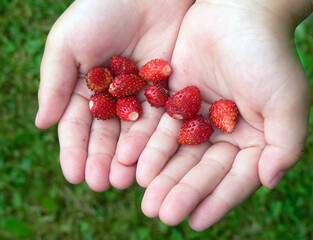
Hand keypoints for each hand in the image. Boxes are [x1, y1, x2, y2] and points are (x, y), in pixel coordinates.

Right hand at [36, 0, 192, 190]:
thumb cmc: (101, 10)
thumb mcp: (68, 43)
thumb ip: (55, 83)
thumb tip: (41, 124)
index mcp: (86, 87)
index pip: (78, 125)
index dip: (75, 150)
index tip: (74, 175)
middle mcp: (114, 97)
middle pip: (107, 135)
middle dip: (101, 160)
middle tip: (99, 184)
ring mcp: (142, 96)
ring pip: (133, 133)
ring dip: (127, 158)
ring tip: (123, 180)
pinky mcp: (167, 91)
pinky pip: (160, 119)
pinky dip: (154, 141)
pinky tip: (148, 161)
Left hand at [138, 0, 310, 230]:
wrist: (237, 12)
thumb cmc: (267, 55)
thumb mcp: (286, 101)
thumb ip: (285, 144)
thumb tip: (268, 181)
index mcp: (251, 139)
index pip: (233, 179)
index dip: (215, 201)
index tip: (195, 223)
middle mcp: (222, 133)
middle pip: (199, 169)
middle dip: (180, 191)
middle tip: (159, 213)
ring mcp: (195, 118)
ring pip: (175, 153)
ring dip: (160, 175)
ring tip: (144, 197)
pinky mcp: (173, 101)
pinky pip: (158, 127)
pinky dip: (146, 146)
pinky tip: (133, 163)